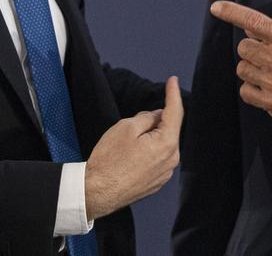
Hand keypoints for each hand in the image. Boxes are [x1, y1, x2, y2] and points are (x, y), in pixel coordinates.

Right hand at [84, 76, 181, 219]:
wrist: (97, 192)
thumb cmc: (109, 158)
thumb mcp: (126, 127)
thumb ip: (146, 118)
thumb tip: (157, 116)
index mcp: (167, 143)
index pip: (175, 112)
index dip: (173, 94)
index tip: (173, 80)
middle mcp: (171, 160)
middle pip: (169, 130)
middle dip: (156, 121)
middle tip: (133, 122)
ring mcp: (165, 174)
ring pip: (162, 145)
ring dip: (152, 137)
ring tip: (127, 144)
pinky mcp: (156, 183)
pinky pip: (157, 160)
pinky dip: (149, 152)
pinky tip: (130, 156)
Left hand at [210, 0, 271, 147]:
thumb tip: (249, 30)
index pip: (254, 21)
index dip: (232, 12)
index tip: (216, 7)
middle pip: (243, 48)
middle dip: (253, 52)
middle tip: (269, 58)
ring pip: (242, 69)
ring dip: (252, 70)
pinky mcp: (269, 102)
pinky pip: (245, 90)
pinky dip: (253, 90)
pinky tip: (268, 89)